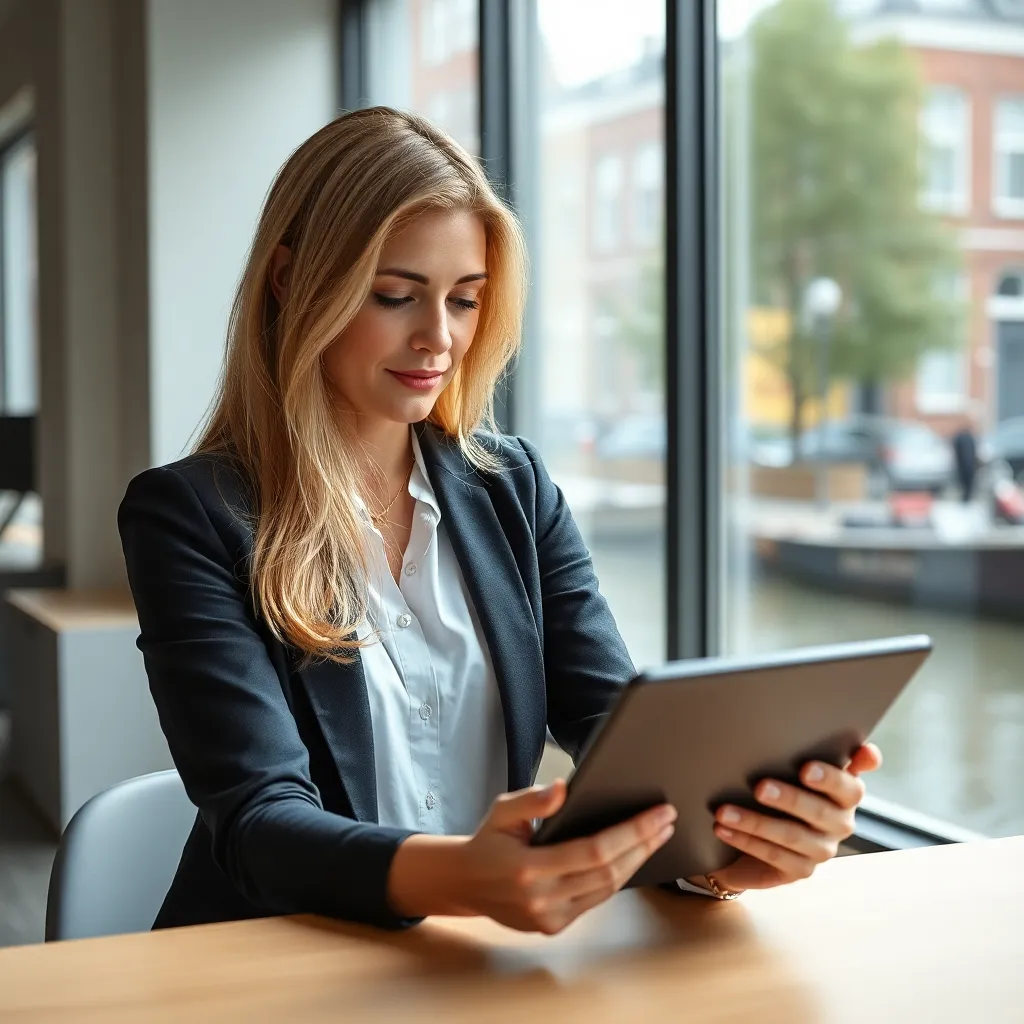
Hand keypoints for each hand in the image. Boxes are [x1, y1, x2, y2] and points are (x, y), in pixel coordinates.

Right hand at [387, 780, 675, 933]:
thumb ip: (532, 799)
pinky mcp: (554, 926)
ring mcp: (549, 918)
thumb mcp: (503, 810)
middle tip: (667, 819)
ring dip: (638, 861)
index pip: (594, 851)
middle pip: (609, 871)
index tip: (658, 813)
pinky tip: (633, 856)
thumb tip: (563, 789)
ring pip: (608, 889)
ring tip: (658, 835)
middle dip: (644, 843)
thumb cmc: (488, 841)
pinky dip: (618, 877)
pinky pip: (596, 900)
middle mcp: (542, 899)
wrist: (466, 882)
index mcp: (528, 868)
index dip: (631, 832)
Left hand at [698, 742, 881, 894]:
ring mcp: (823, 849)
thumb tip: (792, 728)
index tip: (808, 768)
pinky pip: (774, 856)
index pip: (850, 785)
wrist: (758, 835)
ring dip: (755, 822)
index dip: (834, 778)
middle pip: (820, 811)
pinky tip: (722, 828)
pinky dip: (745, 841)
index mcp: (844, 792)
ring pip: (792, 836)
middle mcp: (840, 821)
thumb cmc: (777, 788)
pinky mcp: (802, 870)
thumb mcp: (786, 767)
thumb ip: (798, 748)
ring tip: (724, 811)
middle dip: (788, 798)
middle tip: (759, 787)